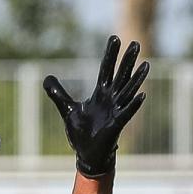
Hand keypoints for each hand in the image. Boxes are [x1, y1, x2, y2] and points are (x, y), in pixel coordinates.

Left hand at [43, 37, 149, 176]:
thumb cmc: (82, 133)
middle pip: (121, 76)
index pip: (106, 70)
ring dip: (137, 79)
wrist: (87, 155)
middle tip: (135, 43)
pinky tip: (142, 95)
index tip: (115, 38)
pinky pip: (127, 113)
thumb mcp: (68, 109)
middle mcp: (111, 100)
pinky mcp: (116, 125)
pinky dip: (133, 105)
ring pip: (128, 92)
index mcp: (100, 95)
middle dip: (127, 61)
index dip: (110, 55)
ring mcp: (116, 112)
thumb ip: (58, 93)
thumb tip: (47, 79)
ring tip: (146, 65)